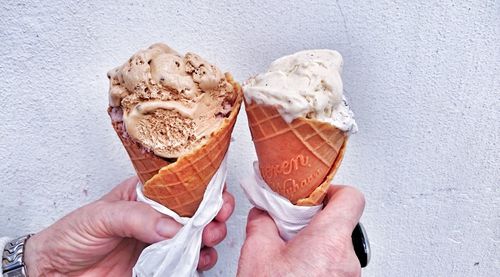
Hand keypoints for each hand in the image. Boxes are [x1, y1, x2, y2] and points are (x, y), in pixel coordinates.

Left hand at [24, 176, 234, 275]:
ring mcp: (160, 240)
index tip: (219, 199)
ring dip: (210, 237)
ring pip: (198, 235)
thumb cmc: (71, 236)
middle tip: (214, 223)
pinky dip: (199, 260)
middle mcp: (158, 215)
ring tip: (207, 241)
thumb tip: (173, 226)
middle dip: (214, 214)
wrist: (55, 273)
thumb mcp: (101, 217)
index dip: (207, 189)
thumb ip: (137, 218)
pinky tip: (198, 259)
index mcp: (146, 194)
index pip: (183, 185)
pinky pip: (187, 260)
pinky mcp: (159, 264)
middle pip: (198, 210)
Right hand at [237, 185, 364, 276]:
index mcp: (329, 242)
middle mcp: (346, 261)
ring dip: (316, 244)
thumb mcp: (256, 254)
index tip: (314, 195)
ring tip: (290, 252)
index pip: (351, 198)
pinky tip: (295, 269)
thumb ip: (262, 222)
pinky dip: (318, 262)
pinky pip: (336, 266)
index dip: (333, 190)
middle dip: (315, 221)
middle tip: (294, 225)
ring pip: (338, 247)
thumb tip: (263, 212)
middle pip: (342, 223)